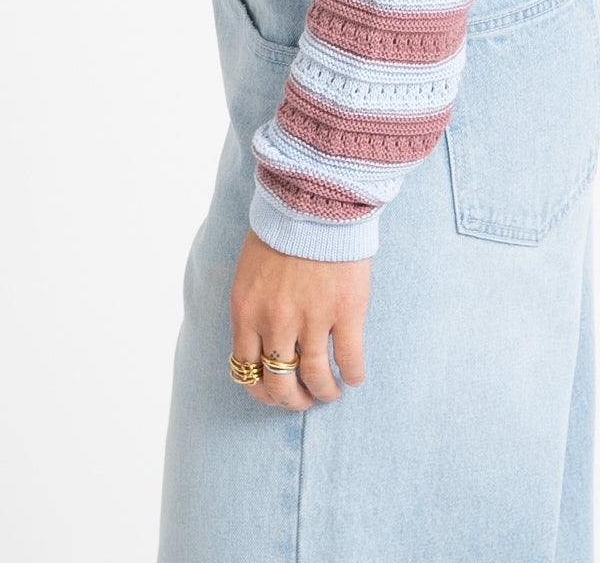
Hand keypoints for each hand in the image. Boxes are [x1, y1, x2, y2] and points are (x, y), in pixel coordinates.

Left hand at [229, 227, 370, 408]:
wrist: (314, 199)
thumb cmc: (280, 230)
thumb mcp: (249, 272)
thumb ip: (252, 308)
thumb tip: (260, 340)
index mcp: (246, 312)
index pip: (246, 370)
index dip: (262, 391)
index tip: (274, 394)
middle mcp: (275, 322)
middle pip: (279, 384)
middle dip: (291, 400)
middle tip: (303, 400)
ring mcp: (311, 318)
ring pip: (315, 377)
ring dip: (324, 392)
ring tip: (331, 392)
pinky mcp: (345, 311)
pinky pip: (348, 359)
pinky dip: (352, 374)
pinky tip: (354, 377)